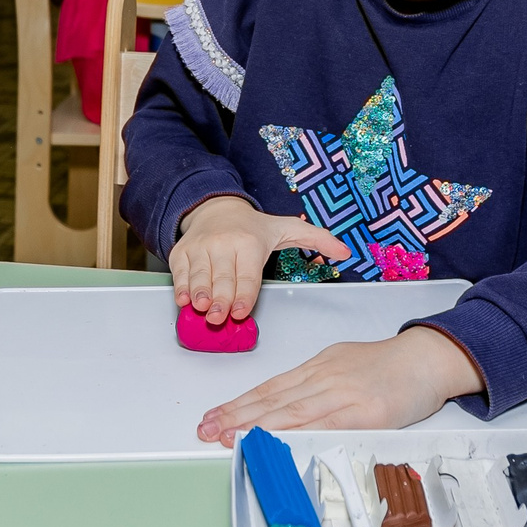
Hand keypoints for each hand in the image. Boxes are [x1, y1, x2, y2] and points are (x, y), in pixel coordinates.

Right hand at [169, 196, 350, 323]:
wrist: (216, 209)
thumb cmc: (253, 228)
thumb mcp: (288, 229)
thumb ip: (318, 240)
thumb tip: (345, 251)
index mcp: (250, 242)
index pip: (248, 274)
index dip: (245, 294)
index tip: (242, 311)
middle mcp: (224, 244)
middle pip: (223, 278)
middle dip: (221, 299)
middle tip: (220, 317)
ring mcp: (201, 248)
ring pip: (199, 276)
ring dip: (199, 294)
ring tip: (201, 309)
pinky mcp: (182, 253)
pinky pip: (180, 273)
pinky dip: (181, 287)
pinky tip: (184, 300)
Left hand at [197, 326, 482, 445]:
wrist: (430, 359)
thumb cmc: (391, 366)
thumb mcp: (346, 365)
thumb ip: (318, 384)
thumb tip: (287, 405)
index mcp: (319, 367)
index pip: (270, 388)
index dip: (239, 404)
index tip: (214, 416)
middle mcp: (325, 378)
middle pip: (273, 400)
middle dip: (236, 417)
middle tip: (206, 430)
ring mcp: (344, 395)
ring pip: (291, 412)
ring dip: (257, 427)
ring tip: (228, 438)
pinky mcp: (365, 413)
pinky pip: (324, 426)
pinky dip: (296, 435)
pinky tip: (277, 443)